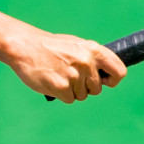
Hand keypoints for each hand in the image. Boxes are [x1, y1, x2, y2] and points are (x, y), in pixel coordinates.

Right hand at [6, 28, 126, 103]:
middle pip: (97, 89)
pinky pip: (69, 99)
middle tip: (68, 74)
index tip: (105, 82)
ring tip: (58, 75)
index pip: (119, 71)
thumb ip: (92, 58)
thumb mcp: (75, 45)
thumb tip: (106, 74)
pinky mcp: (62, 87)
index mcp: (93, 50)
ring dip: (71, 90)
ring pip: (82, 95)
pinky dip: (61, 94)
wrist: (24, 46)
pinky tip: (51, 81)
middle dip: (85, 86)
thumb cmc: (49, 46)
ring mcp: (74, 76)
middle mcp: (86, 62)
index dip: (113, 80)